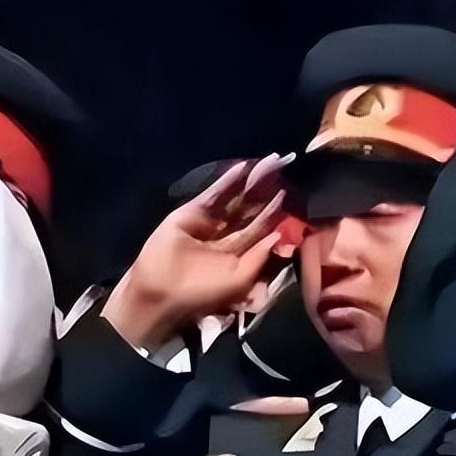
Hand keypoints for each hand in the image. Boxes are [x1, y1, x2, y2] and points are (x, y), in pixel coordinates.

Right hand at [102, 154, 293, 348]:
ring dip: (251, 181)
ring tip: (268, 162)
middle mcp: (225, 232)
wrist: (163, 292)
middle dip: (265, 189)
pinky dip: (227, 181)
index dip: (275, 210)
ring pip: (234, 198)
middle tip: (282, 166)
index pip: (261, 225)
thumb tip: (278, 235)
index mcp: (238, 249)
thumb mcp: (240, 278)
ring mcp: (208, 220)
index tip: (291, 192)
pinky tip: (242, 168)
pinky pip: (213, 195)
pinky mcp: (190, 212)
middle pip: (249, 207)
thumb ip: (259, 256)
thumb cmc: (204, 292)